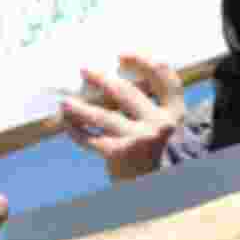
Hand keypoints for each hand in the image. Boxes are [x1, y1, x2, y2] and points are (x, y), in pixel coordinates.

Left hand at [59, 55, 184, 181]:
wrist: (147, 185)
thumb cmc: (146, 145)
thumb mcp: (158, 122)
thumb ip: (147, 100)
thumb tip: (108, 73)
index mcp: (174, 112)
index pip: (166, 79)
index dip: (144, 62)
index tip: (121, 54)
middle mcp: (161, 124)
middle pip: (126, 93)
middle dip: (101, 79)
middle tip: (84, 70)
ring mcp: (140, 139)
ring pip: (103, 115)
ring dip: (79, 107)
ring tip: (65, 102)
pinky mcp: (120, 153)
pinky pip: (91, 137)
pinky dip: (76, 130)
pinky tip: (67, 124)